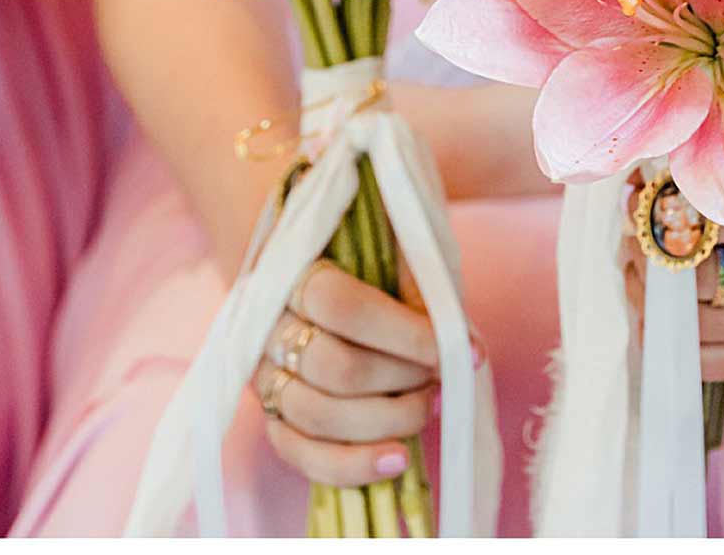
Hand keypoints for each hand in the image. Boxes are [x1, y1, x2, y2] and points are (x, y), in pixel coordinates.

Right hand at [252, 259, 441, 488]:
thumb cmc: (368, 271)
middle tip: (439, 378)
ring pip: (320, 416)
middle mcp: (269, 327)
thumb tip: (457, 339)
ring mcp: (265, 379)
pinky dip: (354, 466)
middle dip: (400, 378)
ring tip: (428, 408)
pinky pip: (304, 457)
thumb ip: (416, 284)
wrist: (324, 295)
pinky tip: (398, 460)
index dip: (406, 333)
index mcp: (294, 272)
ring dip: (388, 420)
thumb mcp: (390, 257)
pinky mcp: (273, 422)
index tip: (458, 350)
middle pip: (334, 367)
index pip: (343, 306)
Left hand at [620, 119, 723, 379]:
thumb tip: (635, 182)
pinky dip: (670, 340)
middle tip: (627, 236)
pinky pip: (708, 362)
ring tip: (634, 268)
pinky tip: (654, 308)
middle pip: (693, 278)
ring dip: (649, 299)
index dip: (658, 211)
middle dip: (646, 258)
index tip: (635, 197)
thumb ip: (714, 156)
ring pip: (693, 326)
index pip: (705, 223)